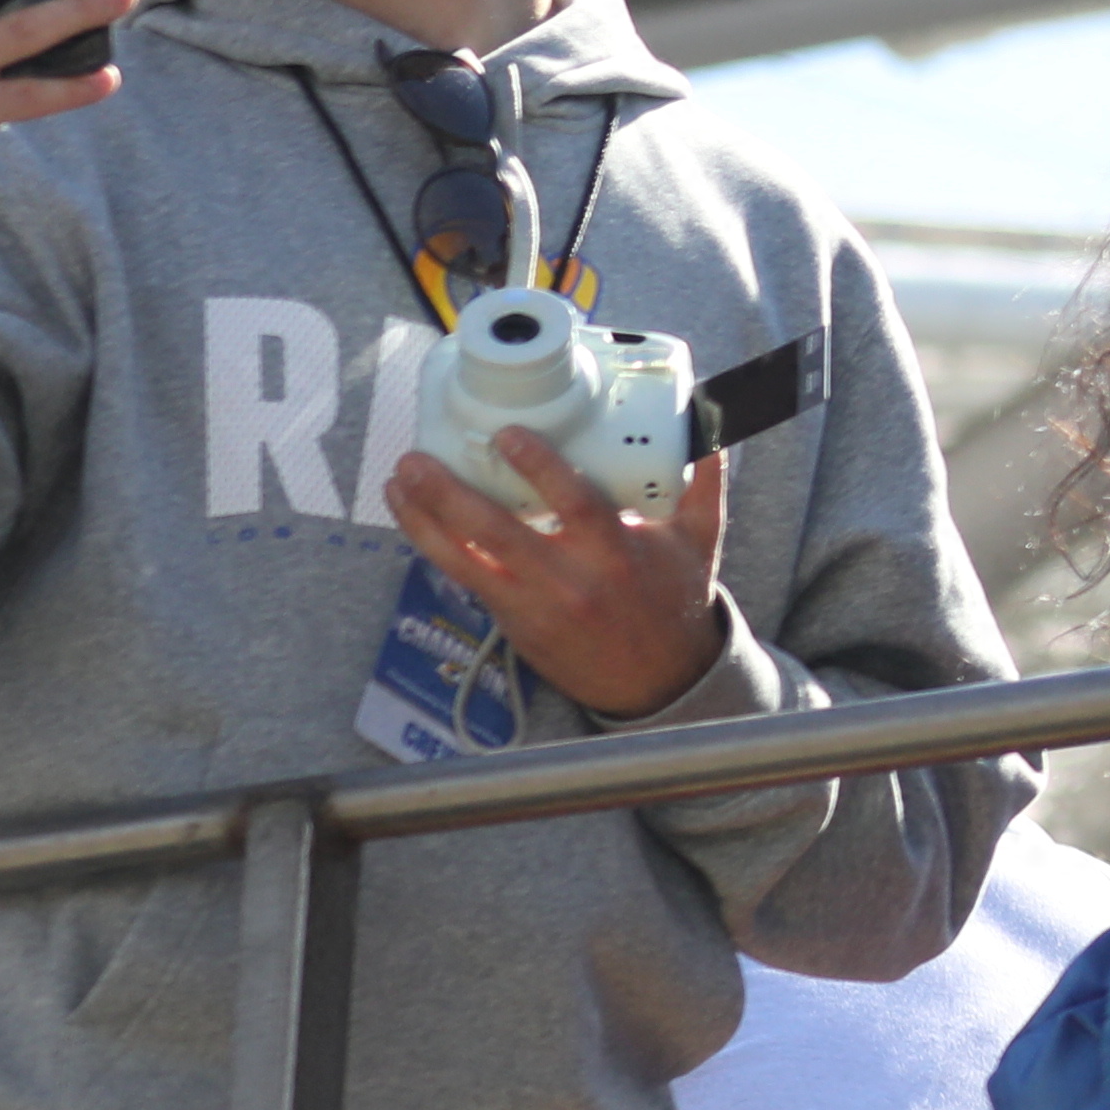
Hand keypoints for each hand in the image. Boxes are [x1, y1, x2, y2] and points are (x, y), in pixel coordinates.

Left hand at [376, 442, 732, 727]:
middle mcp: (568, 578)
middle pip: (496, 533)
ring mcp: (534, 604)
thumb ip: (704, 483)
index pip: (572, 502)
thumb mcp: (701, 542)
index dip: (537, 467)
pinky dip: (436, 549)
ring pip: (465, 561)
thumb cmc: (675, 603)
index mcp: (614, 552)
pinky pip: (466, 580)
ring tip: (398, 486)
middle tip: (417, 461)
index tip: (508, 435)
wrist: (658, 679)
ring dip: (424, 522)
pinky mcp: (514, 621)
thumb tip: (712, 429)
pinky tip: (415, 522)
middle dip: (449, 495)